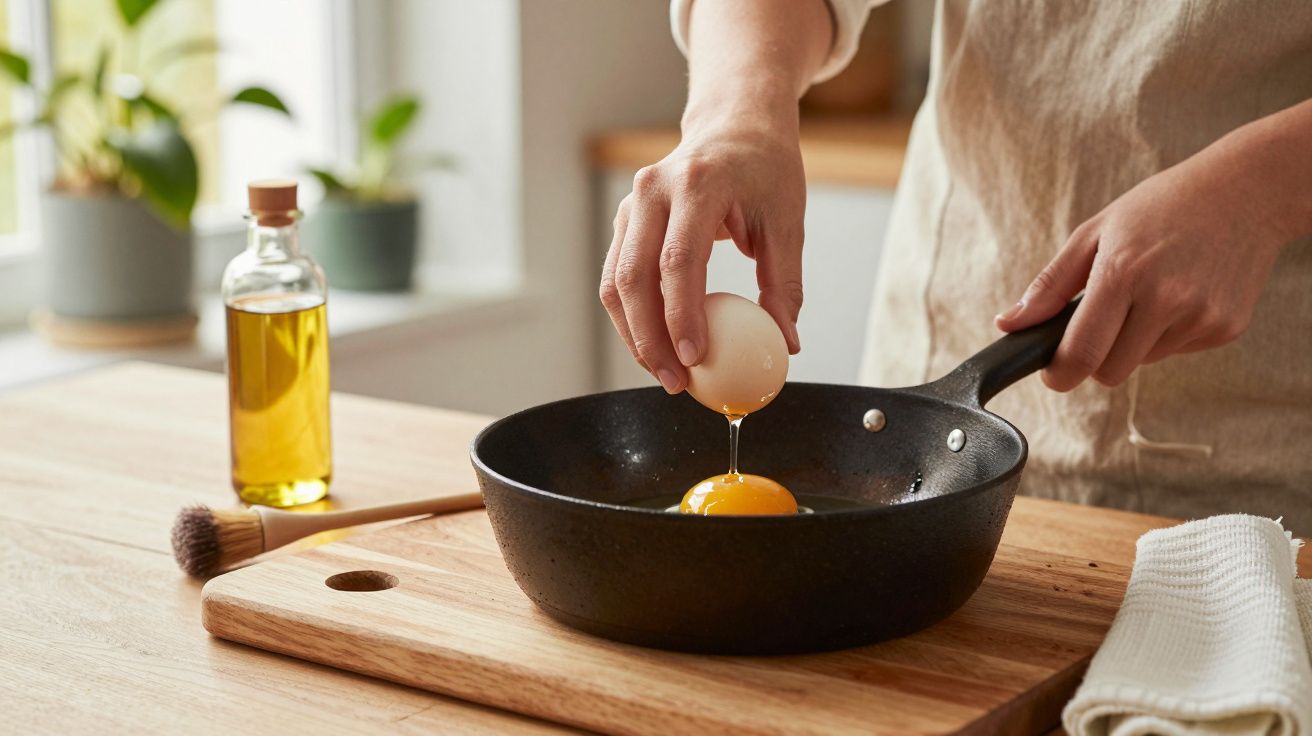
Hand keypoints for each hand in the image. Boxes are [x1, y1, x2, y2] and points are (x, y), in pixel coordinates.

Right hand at [599, 116, 805, 393]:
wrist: (734, 126)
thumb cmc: (766, 171)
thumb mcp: (787, 221)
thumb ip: (785, 283)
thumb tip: (785, 344)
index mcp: (697, 183)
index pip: (678, 259)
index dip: (681, 315)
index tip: (695, 358)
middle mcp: (653, 191)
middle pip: (633, 276)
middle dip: (649, 338)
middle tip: (676, 381)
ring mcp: (631, 205)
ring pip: (615, 282)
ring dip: (635, 335)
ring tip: (666, 374)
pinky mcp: (624, 222)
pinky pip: (617, 278)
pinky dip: (633, 318)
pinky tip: (657, 347)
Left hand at [995, 149, 1288, 390]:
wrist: (1247, 192)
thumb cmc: (1162, 206)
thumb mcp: (1096, 232)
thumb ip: (1049, 285)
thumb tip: (1009, 323)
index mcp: (1123, 273)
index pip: (1082, 353)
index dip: (1060, 373)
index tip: (1053, 374)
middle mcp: (1165, 299)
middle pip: (1110, 371)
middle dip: (1095, 357)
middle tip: (1101, 323)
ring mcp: (1200, 316)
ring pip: (1143, 363)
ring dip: (1135, 341)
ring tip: (1152, 291)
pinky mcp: (1227, 328)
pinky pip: (1177, 351)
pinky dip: (1169, 333)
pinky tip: (1183, 292)